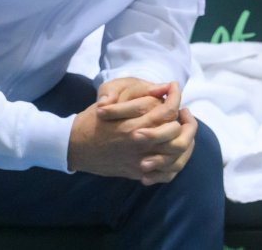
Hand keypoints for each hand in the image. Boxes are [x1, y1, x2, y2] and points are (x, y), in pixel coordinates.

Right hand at [67, 79, 197, 184]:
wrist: (74, 146)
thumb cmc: (94, 120)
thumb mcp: (113, 101)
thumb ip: (141, 97)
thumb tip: (165, 89)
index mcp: (135, 124)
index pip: (168, 111)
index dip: (176, 96)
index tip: (175, 88)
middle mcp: (140, 143)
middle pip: (178, 135)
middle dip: (187, 122)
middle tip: (185, 113)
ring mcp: (140, 159)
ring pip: (176, 155)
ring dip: (185, 141)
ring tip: (183, 131)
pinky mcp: (138, 172)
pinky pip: (166, 173)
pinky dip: (175, 163)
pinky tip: (175, 152)